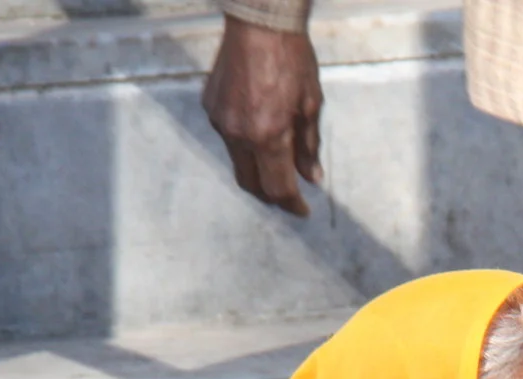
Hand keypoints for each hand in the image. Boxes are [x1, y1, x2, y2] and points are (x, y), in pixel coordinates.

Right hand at [203, 17, 323, 215]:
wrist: (259, 23)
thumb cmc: (291, 58)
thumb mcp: (310, 105)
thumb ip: (308, 146)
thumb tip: (311, 177)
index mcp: (268, 136)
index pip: (277, 188)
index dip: (291, 205)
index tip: (302, 211)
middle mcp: (239, 134)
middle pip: (251, 183)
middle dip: (270, 195)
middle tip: (289, 196)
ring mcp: (221, 120)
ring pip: (238, 161)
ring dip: (257, 168)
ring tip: (277, 163)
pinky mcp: (211, 106)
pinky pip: (228, 137)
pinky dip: (245, 144)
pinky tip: (259, 132)